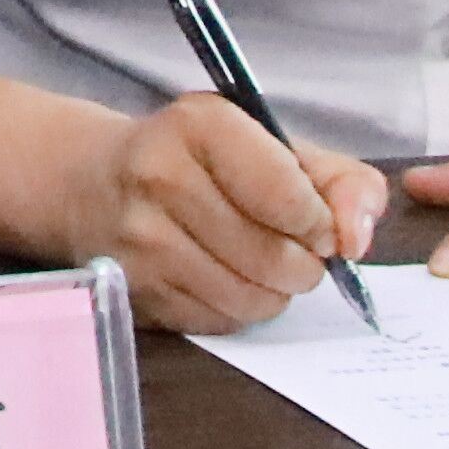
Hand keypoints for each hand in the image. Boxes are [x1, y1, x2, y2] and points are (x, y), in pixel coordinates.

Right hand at [75, 95, 393, 335]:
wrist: (91, 182)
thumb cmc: (198, 160)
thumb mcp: (271, 144)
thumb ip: (339, 180)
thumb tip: (357, 238)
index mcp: (200, 126)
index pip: (287, 196)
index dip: (321, 224)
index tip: (322, 227)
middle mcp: (160, 178)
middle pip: (275, 258)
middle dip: (303, 264)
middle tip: (294, 248)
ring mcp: (140, 240)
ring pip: (251, 299)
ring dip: (273, 291)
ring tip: (259, 263)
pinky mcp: (133, 289)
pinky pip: (219, 322)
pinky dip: (236, 308)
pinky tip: (221, 276)